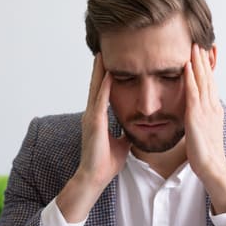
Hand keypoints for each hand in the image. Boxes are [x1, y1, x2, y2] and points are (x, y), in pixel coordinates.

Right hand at [57, 54, 129, 221]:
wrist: (94, 177)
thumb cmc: (106, 163)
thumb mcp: (121, 144)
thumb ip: (125, 133)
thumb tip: (135, 129)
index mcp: (98, 118)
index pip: (103, 92)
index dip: (106, 76)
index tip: (111, 61)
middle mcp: (92, 114)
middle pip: (97, 85)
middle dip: (100, 67)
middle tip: (103, 48)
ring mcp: (91, 118)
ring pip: (96, 89)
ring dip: (100, 71)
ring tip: (103, 54)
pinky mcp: (94, 123)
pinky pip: (100, 101)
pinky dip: (104, 86)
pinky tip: (109, 73)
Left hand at [184, 44, 225, 213]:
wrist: (212, 166)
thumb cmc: (206, 154)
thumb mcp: (203, 131)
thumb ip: (200, 119)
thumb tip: (194, 114)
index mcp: (214, 109)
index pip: (210, 83)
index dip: (206, 67)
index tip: (202, 52)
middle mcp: (212, 105)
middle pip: (208, 76)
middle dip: (203, 59)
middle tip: (199, 41)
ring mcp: (206, 109)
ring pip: (202, 79)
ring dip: (197, 61)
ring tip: (194, 45)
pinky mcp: (197, 115)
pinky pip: (193, 91)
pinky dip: (190, 76)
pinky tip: (186, 64)